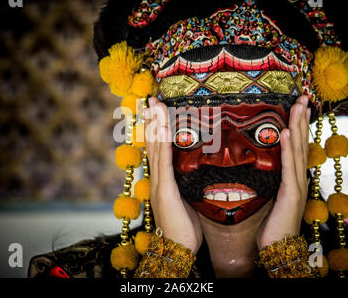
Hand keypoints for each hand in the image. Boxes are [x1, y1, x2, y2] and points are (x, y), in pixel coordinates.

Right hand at [144, 97, 202, 252]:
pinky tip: (162, 128)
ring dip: (155, 126)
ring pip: (156, 148)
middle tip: (151, 99)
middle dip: (152, 121)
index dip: (156, 129)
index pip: (158, 149)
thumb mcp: (186, 201)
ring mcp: (158, 183)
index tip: (157, 110)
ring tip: (155, 105)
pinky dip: (162, 143)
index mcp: (162, 180)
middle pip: (153, 144)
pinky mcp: (164, 190)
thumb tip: (196, 171)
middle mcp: (156, 178)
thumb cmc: (185, 227)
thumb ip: (187, 184)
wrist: (177, 248)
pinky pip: (163, 162)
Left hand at [256, 95, 310, 249]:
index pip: (298, 147)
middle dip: (302, 119)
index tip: (299, 108)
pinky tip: (288, 133)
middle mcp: (299, 178)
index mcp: (294, 178)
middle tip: (303, 98)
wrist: (278, 246)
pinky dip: (289, 149)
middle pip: (302, 143)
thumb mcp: (271, 197)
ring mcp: (297, 185)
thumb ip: (270, 180)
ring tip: (298, 107)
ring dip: (298, 126)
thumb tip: (261, 164)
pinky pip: (289, 167)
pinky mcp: (291, 193)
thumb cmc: (272, 224)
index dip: (300, 126)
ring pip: (299, 150)